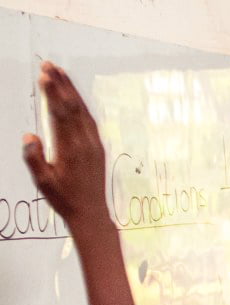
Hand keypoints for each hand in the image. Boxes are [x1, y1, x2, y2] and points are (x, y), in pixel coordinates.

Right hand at [22, 62, 107, 224]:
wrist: (91, 213)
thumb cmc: (64, 199)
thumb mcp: (43, 182)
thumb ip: (34, 159)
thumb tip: (29, 135)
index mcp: (71, 149)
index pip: (60, 114)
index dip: (52, 93)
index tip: (44, 75)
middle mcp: (85, 143)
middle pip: (73, 107)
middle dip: (61, 84)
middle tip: (49, 64)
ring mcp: (94, 144)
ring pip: (83, 111)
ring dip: (71, 91)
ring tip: (59, 72)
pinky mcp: (98, 147)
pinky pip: (89, 120)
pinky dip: (80, 104)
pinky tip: (73, 96)